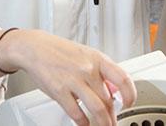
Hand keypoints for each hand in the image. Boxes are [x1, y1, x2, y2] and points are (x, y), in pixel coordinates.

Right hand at [0, 29, 136, 125]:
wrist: (34, 48)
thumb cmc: (60, 52)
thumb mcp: (86, 55)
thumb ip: (101, 72)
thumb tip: (115, 90)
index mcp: (98, 59)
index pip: (123, 78)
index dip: (130, 94)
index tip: (130, 103)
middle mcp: (88, 69)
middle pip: (109, 100)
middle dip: (112, 116)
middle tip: (113, 123)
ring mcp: (74, 81)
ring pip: (97, 109)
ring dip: (103, 123)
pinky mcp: (60, 92)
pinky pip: (77, 114)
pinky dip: (83, 123)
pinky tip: (84, 124)